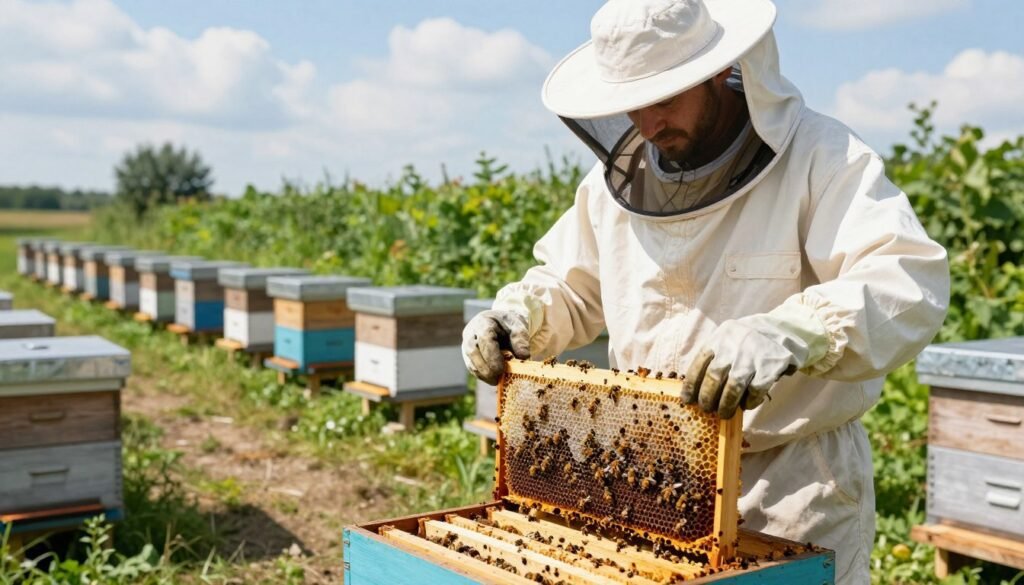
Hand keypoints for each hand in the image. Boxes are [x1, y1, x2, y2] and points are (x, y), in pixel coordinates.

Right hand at [462, 310, 530, 384]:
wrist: (500, 324)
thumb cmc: (509, 326)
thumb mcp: (517, 327)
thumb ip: (521, 340)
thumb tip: (523, 357)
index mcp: (483, 323)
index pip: (484, 339)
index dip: (492, 356)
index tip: (501, 369)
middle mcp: (470, 334)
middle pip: (474, 353)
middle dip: (486, 369)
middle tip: (499, 379)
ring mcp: (466, 346)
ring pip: (471, 363)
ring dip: (485, 375)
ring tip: (499, 380)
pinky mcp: (468, 357)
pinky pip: (474, 369)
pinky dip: (484, 377)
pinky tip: (495, 379)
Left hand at [681, 319, 801, 418]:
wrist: (780, 330)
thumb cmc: (746, 341)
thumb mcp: (726, 340)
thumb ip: (713, 358)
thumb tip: (696, 390)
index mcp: (718, 338)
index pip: (699, 363)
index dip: (691, 385)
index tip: (687, 400)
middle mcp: (733, 346)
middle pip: (714, 377)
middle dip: (707, 397)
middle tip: (706, 409)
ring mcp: (752, 356)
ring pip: (733, 387)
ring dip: (726, 404)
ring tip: (724, 413)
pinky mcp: (769, 367)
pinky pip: (755, 390)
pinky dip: (749, 402)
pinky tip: (746, 405)